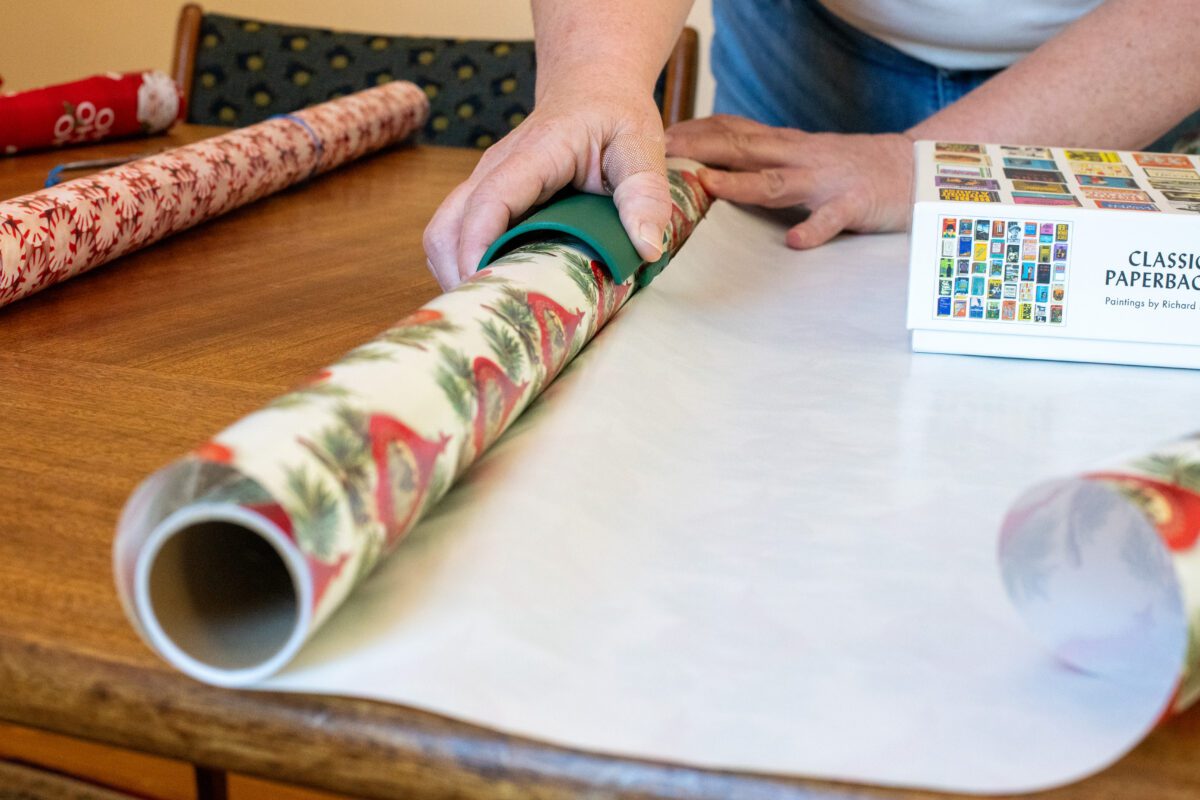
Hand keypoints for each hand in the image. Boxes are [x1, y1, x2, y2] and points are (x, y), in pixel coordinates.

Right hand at [423, 90, 670, 290]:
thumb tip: (647, 248)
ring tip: (493, 311)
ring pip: (442, 234)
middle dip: (459, 275)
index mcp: (533, 154)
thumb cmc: (615, 114)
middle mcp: (495, 169)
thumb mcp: (641, 144)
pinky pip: (456, 236)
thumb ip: (645, 193)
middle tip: (494, 318)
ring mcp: (485, 183)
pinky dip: (464, 266)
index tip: (488, 289)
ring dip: (456, 274)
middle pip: (448, 226)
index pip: (489, 201)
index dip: (479, 247)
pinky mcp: (487, 199)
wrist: (592, 87)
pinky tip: (496, 290)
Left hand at [665, 115, 913, 248]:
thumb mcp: (800, 155)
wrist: (915, 169)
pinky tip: (794, 242)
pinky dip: (812, 230)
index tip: (656, 137)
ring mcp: (826, 180)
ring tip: (708, 186)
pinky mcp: (854, 204)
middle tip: (661, 155)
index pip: (732, 130)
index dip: (694, 132)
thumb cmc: (848, 168)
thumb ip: (761, 158)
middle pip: (743, 148)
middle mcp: (799, 157)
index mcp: (785, 146)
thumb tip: (710, 164)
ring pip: (777, 181)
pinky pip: (831, 219)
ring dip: (741, 183)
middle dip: (700, 149)